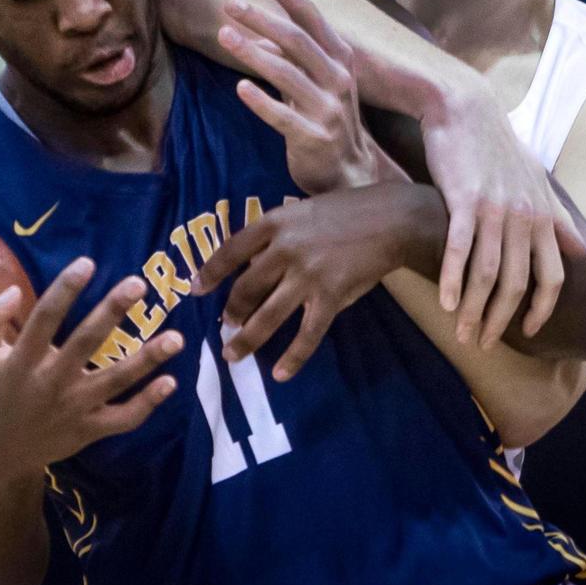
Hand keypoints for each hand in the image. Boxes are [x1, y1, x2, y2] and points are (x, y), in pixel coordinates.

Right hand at [0, 257, 182, 474]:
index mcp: (23, 360)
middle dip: (112, 312)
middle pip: (86, 343)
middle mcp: (52, 381)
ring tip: (177, 338)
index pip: (44, 319)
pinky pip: (124, 417)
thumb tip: (14, 288)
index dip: (65, 290)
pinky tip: (171, 381)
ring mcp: (75, 408)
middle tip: (138, 283)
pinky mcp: (90, 429)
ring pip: (115, 381)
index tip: (87, 262)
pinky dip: (148, 403)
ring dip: (147, 359)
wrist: (4, 452)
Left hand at [194, 184, 406, 380]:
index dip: (210, 272)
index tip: (195, 290)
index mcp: (275, 223)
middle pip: (245, 288)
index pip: (231, 250)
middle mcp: (285, 250)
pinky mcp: (331, 297)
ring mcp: (307, 275)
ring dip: (246, 339)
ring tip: (233, 355)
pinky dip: (292, 358)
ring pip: (267, 316)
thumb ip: (278, 234)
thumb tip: (252, 265)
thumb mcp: (302, 211)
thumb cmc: (346, 211)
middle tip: (224, 326)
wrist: (390, 219)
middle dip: (230, 312)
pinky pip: (307, 335)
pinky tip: (280, 373)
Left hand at [218, 0, 380, 193]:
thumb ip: (290, 57)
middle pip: (296, 39)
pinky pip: (283, 116)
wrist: (351, 172)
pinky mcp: (314, 138)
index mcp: (340, 58)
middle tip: (230, 3)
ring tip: (224, 35)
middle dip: (262, 17)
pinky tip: (240, 87)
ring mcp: (328, 109)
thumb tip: (256, 30)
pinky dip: (261, 100)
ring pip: (287, 73)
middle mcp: (338, 79)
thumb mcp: (313, 82)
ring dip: (253, 52)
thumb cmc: (326, 120)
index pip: (310, 14)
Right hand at [422, 78, 585, 348]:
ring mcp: (494, 209)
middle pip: (516, 283)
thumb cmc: (497, 145)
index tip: (528, 332)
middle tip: (483, 343)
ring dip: (474, 309)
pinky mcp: (464, 200)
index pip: (552, 277)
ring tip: (462, 333)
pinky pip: (459, 249)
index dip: (542, 309)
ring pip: (487, 273)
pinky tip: (445, 302)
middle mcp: (524, 216)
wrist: (464, 108)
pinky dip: (452, 279)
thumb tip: (582, 250)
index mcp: (542, 215)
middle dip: (501, 319)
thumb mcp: (536, 179)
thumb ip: (558, 217)